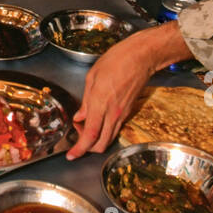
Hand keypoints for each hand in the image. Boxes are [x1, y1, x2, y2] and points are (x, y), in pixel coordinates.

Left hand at [67, 31, 159, 159]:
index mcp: (100, 103)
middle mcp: (113, 113)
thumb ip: (85, 101)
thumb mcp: (92, 77)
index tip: (71, 155)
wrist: (141, 57)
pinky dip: (105, 132)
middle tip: (78, 136)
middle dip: (87, 148)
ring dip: (96, 140)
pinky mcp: (129, 112)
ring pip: (109, 138)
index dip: (80, 149)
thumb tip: (79, 117)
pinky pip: (115, 129)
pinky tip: (98, 121)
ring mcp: (123, 114)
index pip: (90, 135)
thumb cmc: (116, 60)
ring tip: (86, 126)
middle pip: (100, 144)